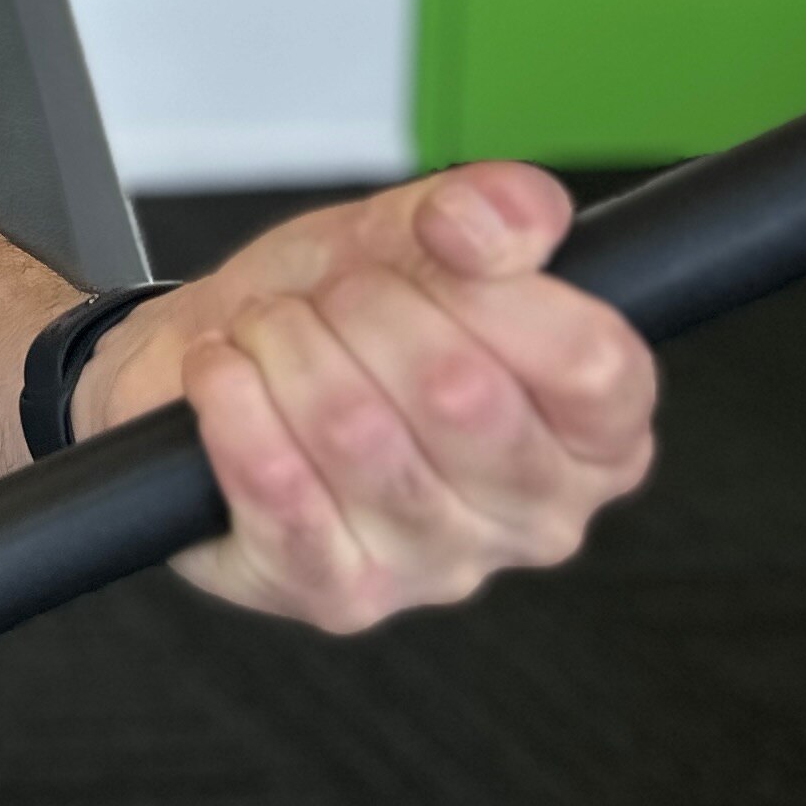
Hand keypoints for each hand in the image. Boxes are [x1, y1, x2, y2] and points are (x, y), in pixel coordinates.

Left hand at [67, 163, 653, 630]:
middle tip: (332, 293)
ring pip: (358, 435)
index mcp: (595, 434)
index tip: (434, 243)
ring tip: (270, 327)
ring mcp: (438, 568)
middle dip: (369, 307)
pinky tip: (224, 375)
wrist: (210, 365)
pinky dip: (235, 407)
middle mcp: (536, 518)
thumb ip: (495, 208)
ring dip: (289, 349)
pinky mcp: (339, 597)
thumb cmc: (340, 313)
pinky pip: (281, 495)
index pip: (593, 367)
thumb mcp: (423, 231)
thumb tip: (481, 222)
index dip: (502, 289)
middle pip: (463, 393)